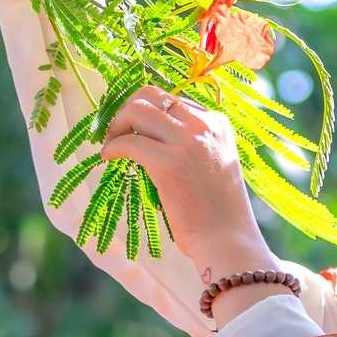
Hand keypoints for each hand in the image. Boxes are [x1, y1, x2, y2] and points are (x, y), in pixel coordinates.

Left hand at [99, 86, 289, 325]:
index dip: (146, 110)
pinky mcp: (169, 163)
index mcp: (218, 123)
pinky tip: (108, 159)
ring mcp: (188, 142)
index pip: (172, 99)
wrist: (228, 241)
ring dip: (116, 125)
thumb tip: (151, 134)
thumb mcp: (213, 163)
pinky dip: (112, 148)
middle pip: (151, 95)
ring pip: (136, 110)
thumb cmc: (218, 212)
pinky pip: (128, 142)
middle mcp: (205, 125)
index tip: (133, 128)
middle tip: (116, 133)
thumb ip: (191, 143)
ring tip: (111, 146)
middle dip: (127, 110)